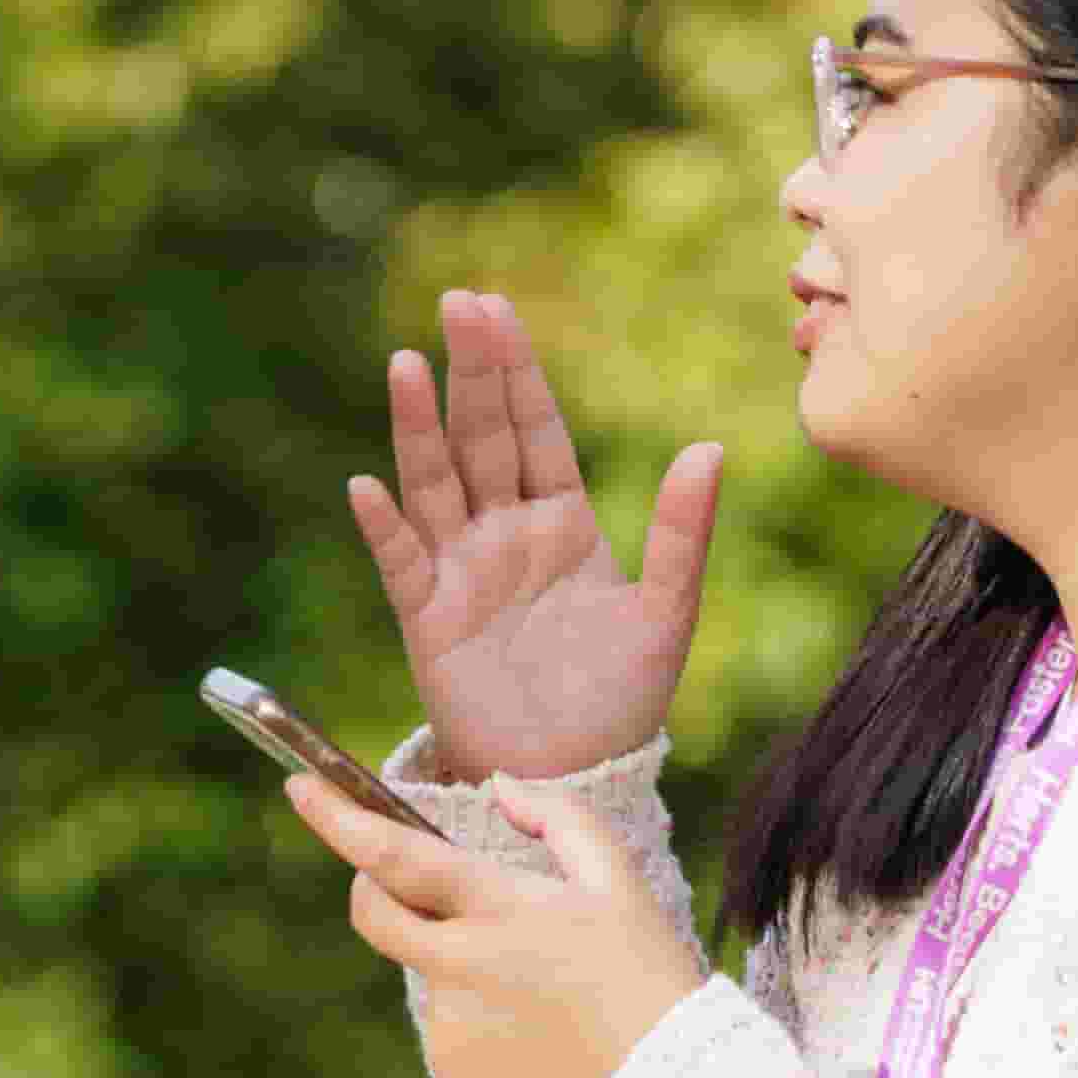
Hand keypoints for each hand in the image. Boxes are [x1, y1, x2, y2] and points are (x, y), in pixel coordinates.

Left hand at [298, 765, 717, 1077]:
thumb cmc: (650, 980)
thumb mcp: (618, 883)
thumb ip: (557, 819)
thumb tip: (499, 789)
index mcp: (501, 910)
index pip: (396, 856)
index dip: (337, 819)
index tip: (297, 785)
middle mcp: (462, 969)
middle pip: (374, 915)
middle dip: (373, 888)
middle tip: (413, 885)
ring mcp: (452, 1028)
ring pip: (427, 975)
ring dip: (461, 967)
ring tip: (546, 995)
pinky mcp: (454, 1076)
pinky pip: (450, 1031)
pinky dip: (480, 1024)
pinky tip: (540, 1039)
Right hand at [342, 287, 723, 784]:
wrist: (573, 774)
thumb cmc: (620, 698)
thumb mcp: (665, 613)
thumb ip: (682, 533)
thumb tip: (709, 448)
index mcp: (560, 519)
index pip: (535, 428)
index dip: (517, 370)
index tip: (497, 307)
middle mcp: (503, 531)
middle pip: (481, 436)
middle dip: (471, 370)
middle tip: (459, 302)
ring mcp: (460, 569)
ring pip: (435, 481)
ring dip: (418, 425)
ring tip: (405, 364)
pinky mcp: (426, 616)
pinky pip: (400, 561)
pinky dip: (384, 525)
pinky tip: (368, 486)